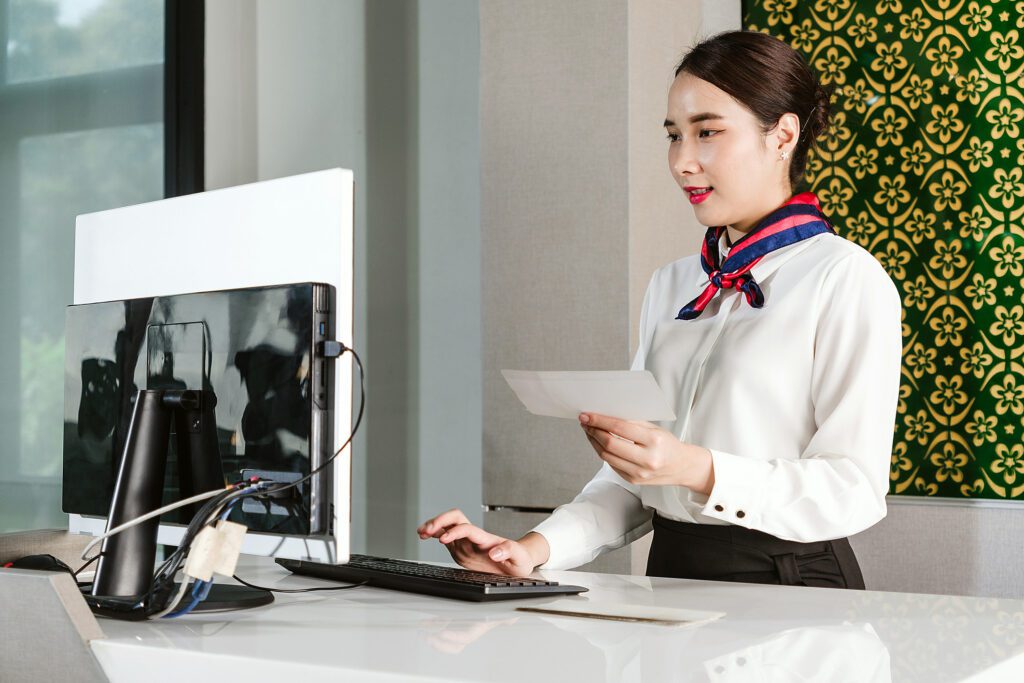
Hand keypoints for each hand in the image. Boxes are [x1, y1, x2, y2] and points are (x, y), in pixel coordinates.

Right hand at [417, 509, 545, 577]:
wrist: (517, 563)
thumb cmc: (519, 559)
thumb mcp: (519, 557)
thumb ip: (509, 551)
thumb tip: (494, 552)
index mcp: (485, 539)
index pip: (466, 528)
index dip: (454, 532)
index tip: (443, 540)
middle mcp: (473, 537)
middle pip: (454, 518)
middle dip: (440, 521)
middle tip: (427, 530)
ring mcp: (466, 542)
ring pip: (447, 525)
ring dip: (434, 525)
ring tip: (421, 531)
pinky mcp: (461, 548)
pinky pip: (444, 536)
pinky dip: (434, 534)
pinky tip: (424, 536)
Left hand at [579, 413, 714, 493]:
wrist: (681, 467)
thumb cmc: (667, 444)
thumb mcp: (654, 428)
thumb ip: (631, 423)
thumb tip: (605, 415)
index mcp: (654, 441)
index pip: (619, 428)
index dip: (599, 420)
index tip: (587, 415)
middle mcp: (646, 459)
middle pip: (609, 444)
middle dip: (593, 430)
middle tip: (585, 421)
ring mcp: (639, 472)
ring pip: (606, 455)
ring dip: (593, 441)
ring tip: (589, 430)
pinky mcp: (632, 480)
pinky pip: (611, 464)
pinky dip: (602, 451)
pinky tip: (598, 442)